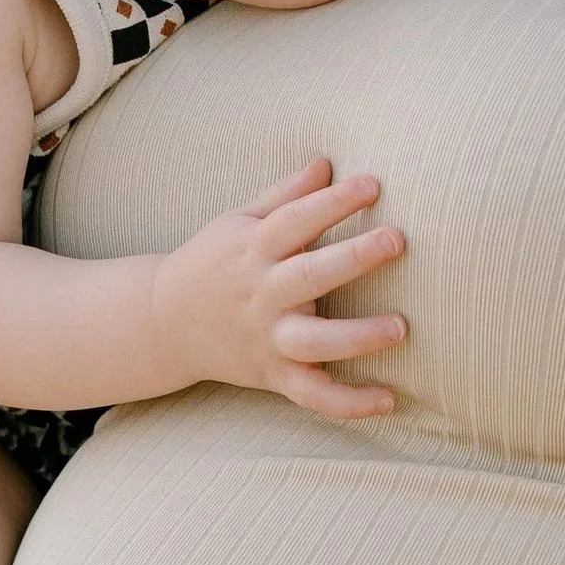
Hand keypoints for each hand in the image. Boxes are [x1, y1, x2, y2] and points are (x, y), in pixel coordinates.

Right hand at [150, 158, 407, 421]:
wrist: (163, 324)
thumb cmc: (213, 263)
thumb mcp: (238, 222)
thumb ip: (285, 195)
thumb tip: (326, 162)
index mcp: (254, 249)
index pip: (296, 219)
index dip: (333, 201)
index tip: (372, 183)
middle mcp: (262, 294)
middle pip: (309, 275)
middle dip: (353, 258)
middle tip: (396, 239)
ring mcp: (267, 338)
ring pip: (314, 342)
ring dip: (357, 336)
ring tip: (400, 327)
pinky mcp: (273, 375)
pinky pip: (313, 394)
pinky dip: (349, 402)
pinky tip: (389, 400)